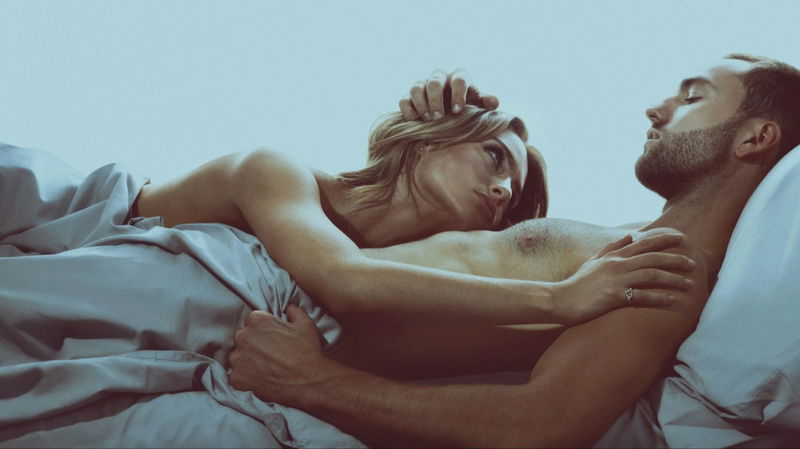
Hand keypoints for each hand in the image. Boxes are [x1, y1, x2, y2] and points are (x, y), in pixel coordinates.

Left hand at [228, 305, 341, 407]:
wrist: (309, 382)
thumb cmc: (308, 352)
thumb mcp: (306, 324)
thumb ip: (294, 311)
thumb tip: (289, 308)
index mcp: (257, 320)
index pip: (252, 323)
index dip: (263, 332)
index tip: (272, 341)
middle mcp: (243, 337)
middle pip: (243, 339)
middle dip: (253, 346)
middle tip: (270, 356)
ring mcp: (237, 359)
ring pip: (238, 358)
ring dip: (248, 362)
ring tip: (266, 369)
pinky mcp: (236, 378)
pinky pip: (236, 377)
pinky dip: (246, 380)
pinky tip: (261, 380)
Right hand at [399, 69, 498, 120]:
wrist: (448, 115)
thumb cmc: (466, 108)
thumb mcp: (477, 106)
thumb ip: (485, 103)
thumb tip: (493, 102)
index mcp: (458, 77)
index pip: (458, 79)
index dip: (458, 94)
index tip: (457, 110)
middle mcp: (439, 78)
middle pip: (434, 82)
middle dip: (436, 99)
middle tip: (439, 117)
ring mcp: (423, 86)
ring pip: (417, 87)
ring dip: (421, 104)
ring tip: (428, 120)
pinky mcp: (410, 97)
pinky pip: (404, 99)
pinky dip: (408, 109)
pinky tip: (414, 120)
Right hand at [553, 230, 696, 324]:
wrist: (559, 299)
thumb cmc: (577, 283)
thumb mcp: (594, 261)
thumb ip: (612, 247)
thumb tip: (630, 235)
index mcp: (614, 256)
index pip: (643, 243)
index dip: (664, 239)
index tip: (682, 237)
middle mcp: (617, 265)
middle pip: (653, 258)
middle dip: (676, 259)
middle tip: (693, 263)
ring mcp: (616, 280)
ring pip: (652, 275)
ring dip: (674, 279)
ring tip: (690, 284)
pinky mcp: (614, 297)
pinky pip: (642, 296)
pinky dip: (660, 297)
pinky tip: (673, 300)